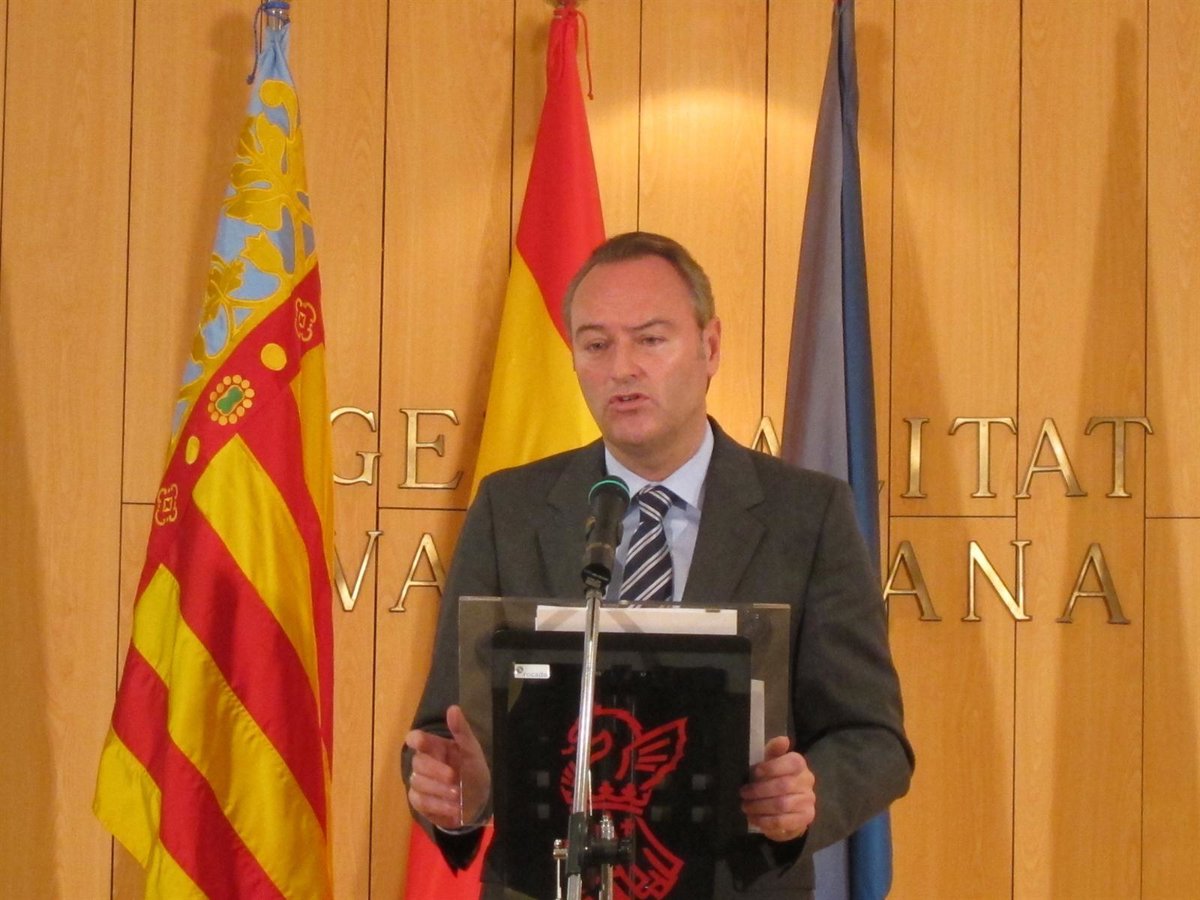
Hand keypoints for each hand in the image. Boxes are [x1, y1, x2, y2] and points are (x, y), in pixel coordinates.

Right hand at [405, 704, 491, 829]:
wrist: (479, 801)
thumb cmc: (473, 771)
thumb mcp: (472, 751)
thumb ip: (462, 731)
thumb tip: (453, 708)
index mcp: (435, 747)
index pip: (416, 739)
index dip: (416, 740)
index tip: (420, 742)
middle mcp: (424, 762)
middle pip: (418, 763)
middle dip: (436, 771)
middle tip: (454, 778)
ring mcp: (419, 782)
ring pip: (418, 783)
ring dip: (440, 790)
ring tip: (458, 795)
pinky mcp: (419, 801)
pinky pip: (420, 802)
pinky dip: (438, 805)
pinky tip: (454, 808)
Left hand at [740, 735, 815, 842]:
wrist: (787, 807)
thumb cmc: (774, 779)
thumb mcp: (771, 762)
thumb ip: (773, 751)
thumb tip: (783, 739)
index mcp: (799, 765)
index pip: (792, 763)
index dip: (772, 767)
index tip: (754, 772)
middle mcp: (807, 782)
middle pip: (784, 785)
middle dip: (759, 790)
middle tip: (743, 793)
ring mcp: (808, 801)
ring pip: (782, 805)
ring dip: (760, 806)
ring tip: (745, 806)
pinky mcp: (805, 819)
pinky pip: (783, 822)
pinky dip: (765, 821)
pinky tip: (754, 818)